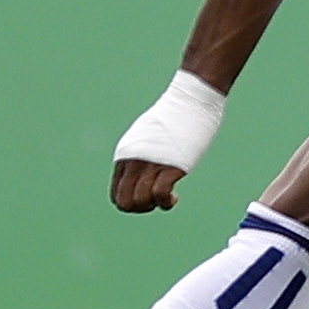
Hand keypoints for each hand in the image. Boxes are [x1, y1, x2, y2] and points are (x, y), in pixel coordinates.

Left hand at [108, 70, 225, 213]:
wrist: (192, 99)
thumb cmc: (175, 116)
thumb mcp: (147, 135)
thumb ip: (141, 153)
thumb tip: (144, 168)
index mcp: (125, 155)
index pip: (116, 195)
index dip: (133, 204)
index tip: (150, 196)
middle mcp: (133, 160)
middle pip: (124, 203)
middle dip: (141, 209)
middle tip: (158, 201)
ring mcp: (151, 163)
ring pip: (139, 201)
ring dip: (154, 206)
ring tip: (168, 198)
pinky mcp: (170, 165)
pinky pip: (159, 195)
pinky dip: (166, 203)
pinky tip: (175, 196)